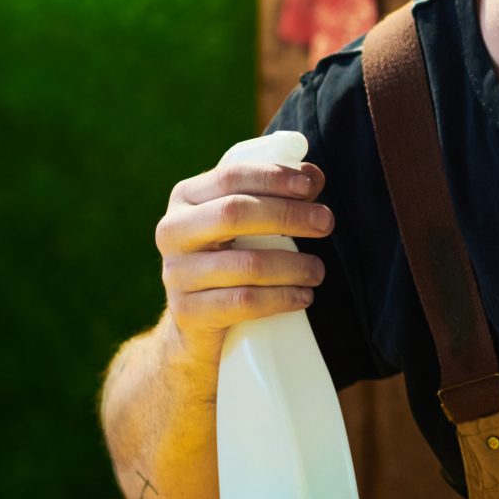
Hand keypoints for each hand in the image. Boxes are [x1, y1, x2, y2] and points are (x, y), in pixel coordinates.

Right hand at [153, 155, 332, 368]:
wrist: (197, 322)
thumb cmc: (231, 258)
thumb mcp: (247, 223)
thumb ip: (277, 196)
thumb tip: (313, 177)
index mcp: (186, 198)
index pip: (230, 177)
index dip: (273, 177)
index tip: (311, 186)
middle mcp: (173, 231)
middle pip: (234, 213)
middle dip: (288, 215)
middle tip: (326, 223)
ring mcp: (177, 274)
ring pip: (246, 264)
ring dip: (294, 266)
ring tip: (318, 271)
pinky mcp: (188, 312)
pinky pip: (244, 302)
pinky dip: (281, 298)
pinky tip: (302, 297)